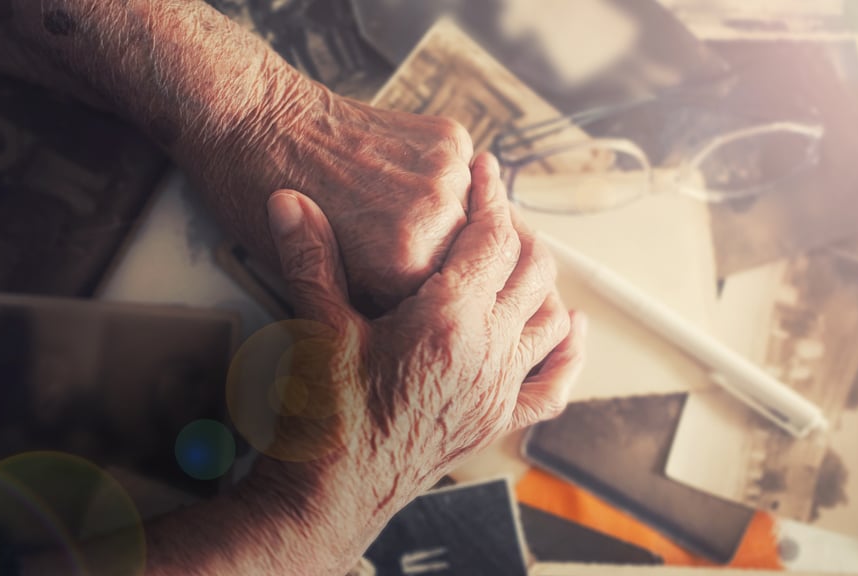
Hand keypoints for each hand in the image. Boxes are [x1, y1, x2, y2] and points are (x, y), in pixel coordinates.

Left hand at [185, 77, 474, 311]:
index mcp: (404, 268)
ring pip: (471, 214)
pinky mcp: (447, 137)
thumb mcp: (317, 284)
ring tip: (395, 209)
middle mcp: (435, 219)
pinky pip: (464, 172)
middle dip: (435, 259)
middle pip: (462, 261)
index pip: (439, 305)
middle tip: (389, 244)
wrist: (253, 123)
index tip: (392, 291)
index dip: (414, 301)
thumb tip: (416, 314)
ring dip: (445, 217)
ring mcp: (445, 173)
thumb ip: (375, 302)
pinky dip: (441, 179)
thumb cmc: (268, 207)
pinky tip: (399, 177)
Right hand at [241, 154, 585, 571]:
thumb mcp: (318, 328)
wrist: (334, 493)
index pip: (492, 237)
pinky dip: (567, 351)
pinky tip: (568, 327)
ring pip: (550, 316)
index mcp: (449, 321)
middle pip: (532, 268)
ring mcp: (500, 389)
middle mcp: (489, 352)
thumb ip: (311, 258)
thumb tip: (289, 201)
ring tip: (516, 252)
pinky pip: (554, 383)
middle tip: (489, 209)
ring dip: (541, 278)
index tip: (486, 167)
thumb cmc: (326, 417)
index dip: (492, 194)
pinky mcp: (499, 419)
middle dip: (516, 229)